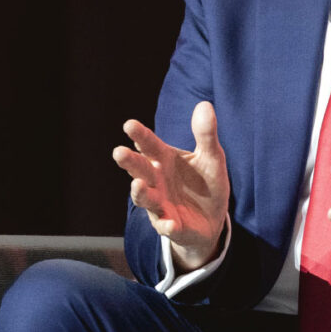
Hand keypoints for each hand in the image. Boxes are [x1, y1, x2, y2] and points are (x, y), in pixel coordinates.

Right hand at [113, 101, 230, 269]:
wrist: (211, 219)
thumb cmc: (205, 183)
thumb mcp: (212, 157)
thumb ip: (206, 134)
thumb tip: (205, 104)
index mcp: (164, 160)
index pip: (149, 145)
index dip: (140, 135)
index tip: (129, 124)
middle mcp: (156, 181)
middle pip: (140, 170)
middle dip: (130, 162)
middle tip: (119, 152)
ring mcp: (161, 205)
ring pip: (146, 199)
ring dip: (141, 193)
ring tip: (137, 185)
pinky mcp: (172, 226)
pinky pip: (168, 227)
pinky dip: (167, 225)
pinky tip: (170, 223)